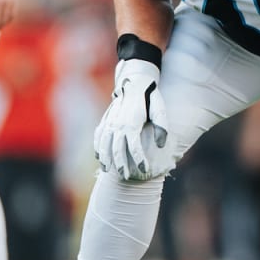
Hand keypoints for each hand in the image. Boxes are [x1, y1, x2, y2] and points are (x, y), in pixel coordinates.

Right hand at [93, 58, 171, 179]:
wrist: (136, 81)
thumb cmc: (150, 97)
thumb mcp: (160, 110)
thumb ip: (162, 127)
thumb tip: (161, 145)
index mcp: (132, 123)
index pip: (134, 147)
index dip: (139, 160)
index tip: (144, 170)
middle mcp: (118, 124)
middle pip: (117, 149)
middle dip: (121, 164)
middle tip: (125, 177)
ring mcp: (110, 122)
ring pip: (104, 144)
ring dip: (105, 158)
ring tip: (108, 171)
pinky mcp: (106, 119)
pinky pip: (98, 135)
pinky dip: (97, 146)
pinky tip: (98, 156)